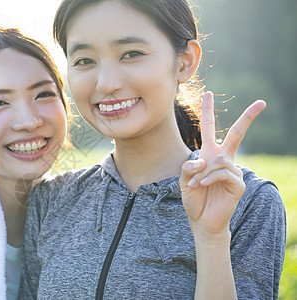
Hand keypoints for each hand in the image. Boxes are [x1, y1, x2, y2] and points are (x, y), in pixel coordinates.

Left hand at [179, 92, 265, 238]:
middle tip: (261, 102)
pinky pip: (222, 173)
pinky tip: (203, 186)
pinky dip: (209, 178)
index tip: (209, 93)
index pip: (209, 129)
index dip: (207, 111)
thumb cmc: (194, 197)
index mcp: (210, 154)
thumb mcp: (184, 178)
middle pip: (236, 134)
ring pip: (219, 160)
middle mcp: (224, 159)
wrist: (201, 220)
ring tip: (197, 184)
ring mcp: (233, 171)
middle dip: (248, 117)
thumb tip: (203, 159)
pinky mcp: (238, 183)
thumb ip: (189, 165)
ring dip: (203, 172)